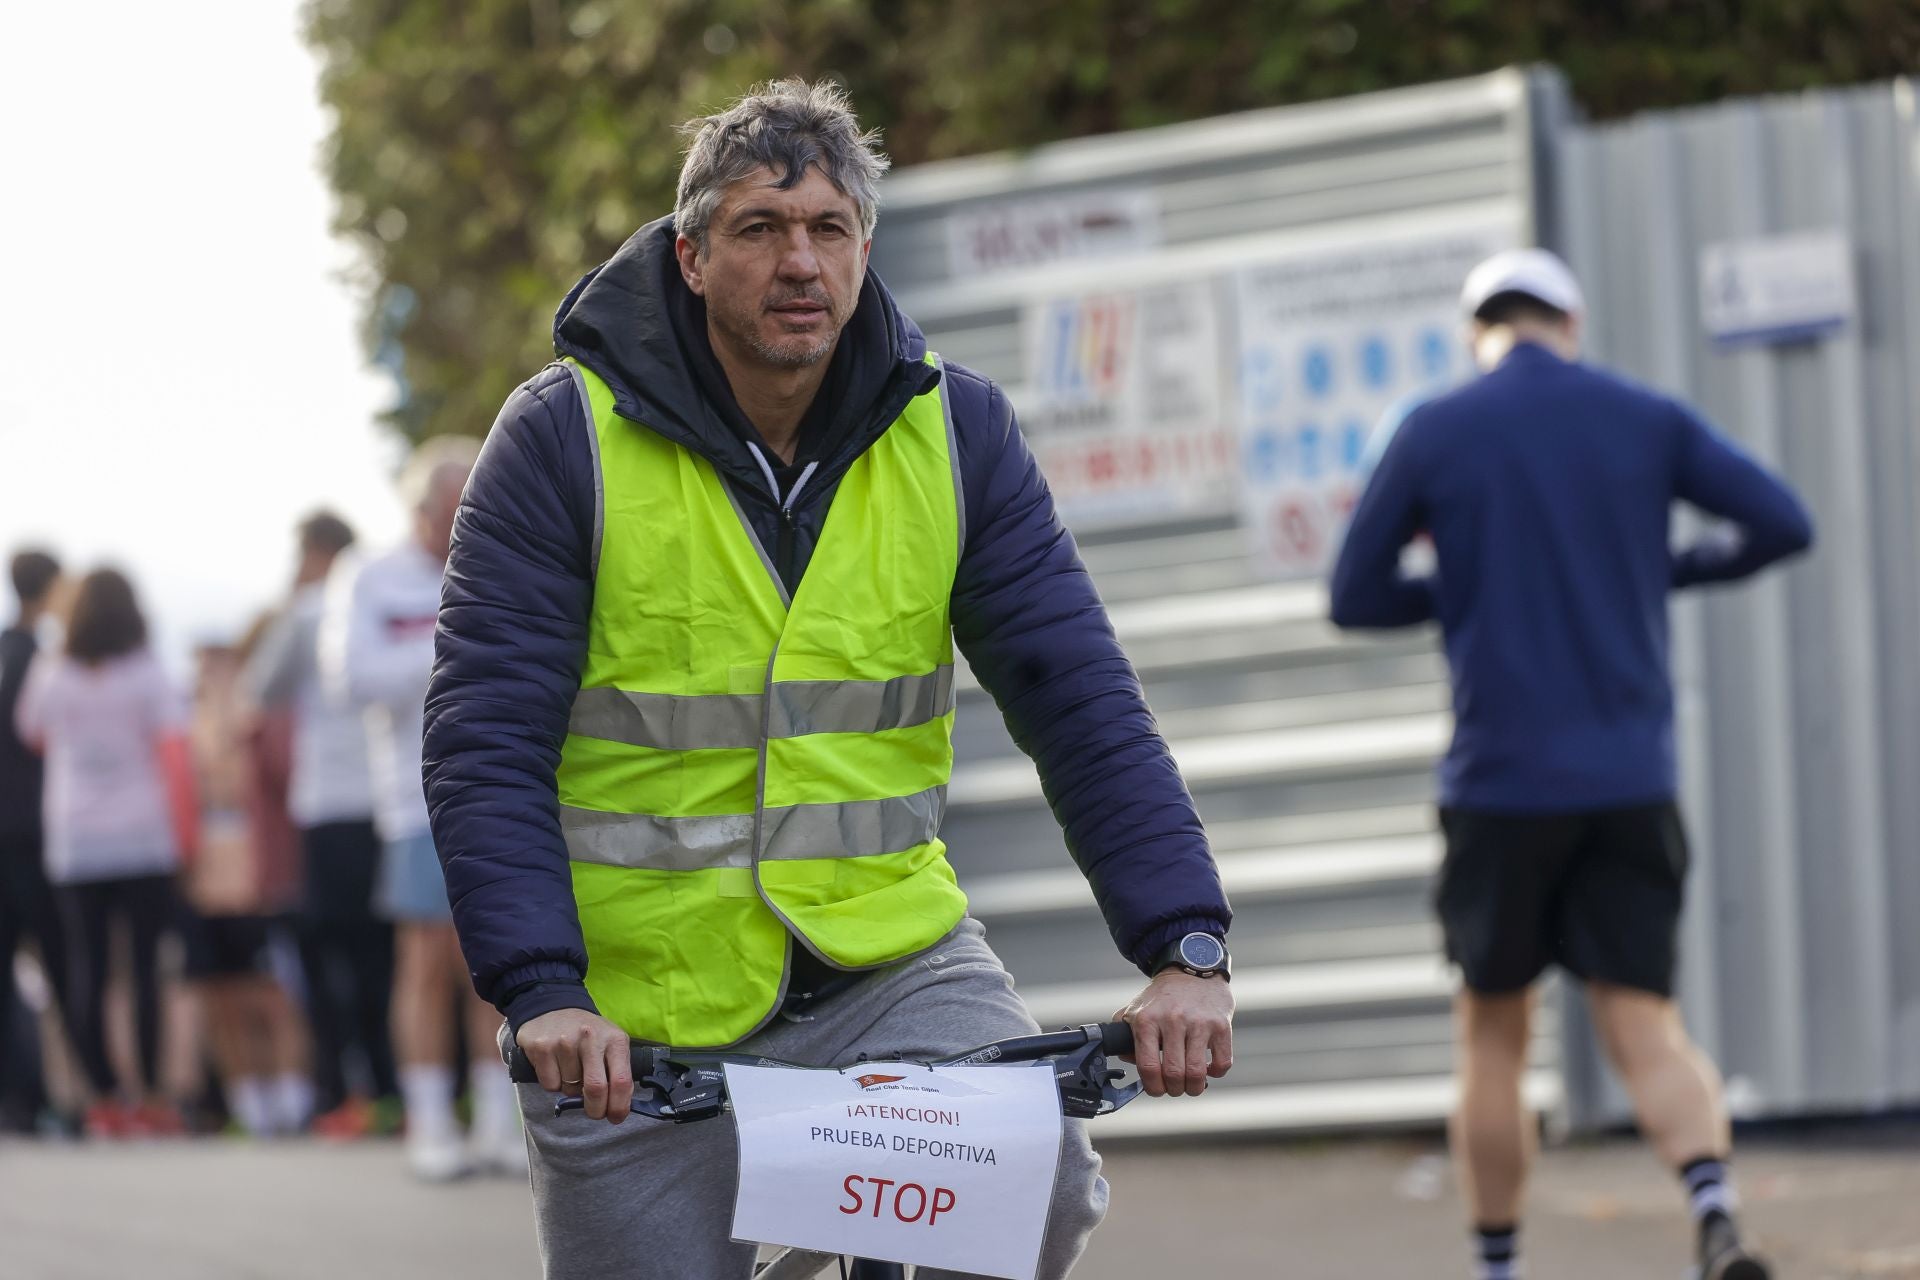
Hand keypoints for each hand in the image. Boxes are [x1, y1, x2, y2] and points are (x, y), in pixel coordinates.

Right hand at [515, 1009, 634, 1122]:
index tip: (616, 1117)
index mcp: (615, 1039)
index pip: (621, 1081)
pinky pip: (550, 1085)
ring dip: (572, 1091)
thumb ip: (616, 1071)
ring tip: (571, 1070)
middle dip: (596, 1109)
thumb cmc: (587, 1034)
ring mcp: (564, 1042)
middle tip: (595, 1112)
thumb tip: (618, 1108)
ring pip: (570, 1090)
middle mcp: (591, 1038)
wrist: (553, 1006)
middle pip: (596, 1090)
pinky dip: (554, 1084)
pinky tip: (555, 1065)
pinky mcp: (542, 1047)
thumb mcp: (610, 1043)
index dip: (620, 1106)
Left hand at [1115, 969, 1234, 1097]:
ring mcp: (1199, 1022)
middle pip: (1174, 1074)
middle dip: (1174, 1090)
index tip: (1157, 1090)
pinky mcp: (1221, 1025)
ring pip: (1197, 1073)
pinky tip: (1208, 1067)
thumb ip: (1124, 1035)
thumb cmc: (1163, 996)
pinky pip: (1222, 1063)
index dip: (1153, 1087)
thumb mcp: (1136, 1009)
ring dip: (1194, 1087)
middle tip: (1175, 1087)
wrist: (1193, 969)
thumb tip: (1128, 1061)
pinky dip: (1215, 1073)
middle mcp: (1172, 1020)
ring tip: (1192, 1084)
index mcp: (1147, 1020)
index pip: (1148, 1067)